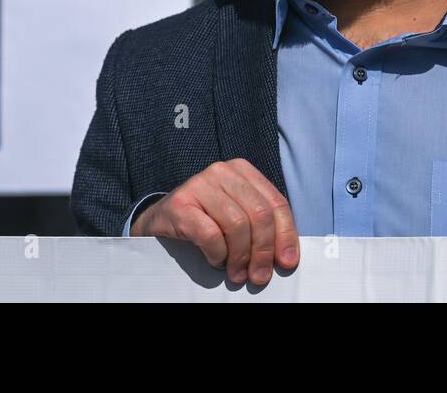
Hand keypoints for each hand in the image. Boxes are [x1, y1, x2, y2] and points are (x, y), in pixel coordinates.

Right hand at [130, 158, 299, 285]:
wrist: (159, 220)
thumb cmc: (206, 219)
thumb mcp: (238, 215)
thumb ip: (261, 226)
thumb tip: (286, 257)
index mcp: (243, 171)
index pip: (276, 203)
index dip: (285, 234)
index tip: (287, 262)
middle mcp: (222, 172)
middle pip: (258, 214)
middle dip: (263, 250)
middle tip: (259, 276)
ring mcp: (199, 184)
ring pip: (237, 224)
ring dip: (240, 257)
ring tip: (238, 274)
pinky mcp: (180, 204)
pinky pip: (210, 234)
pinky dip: (218, 254)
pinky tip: (216, 261)